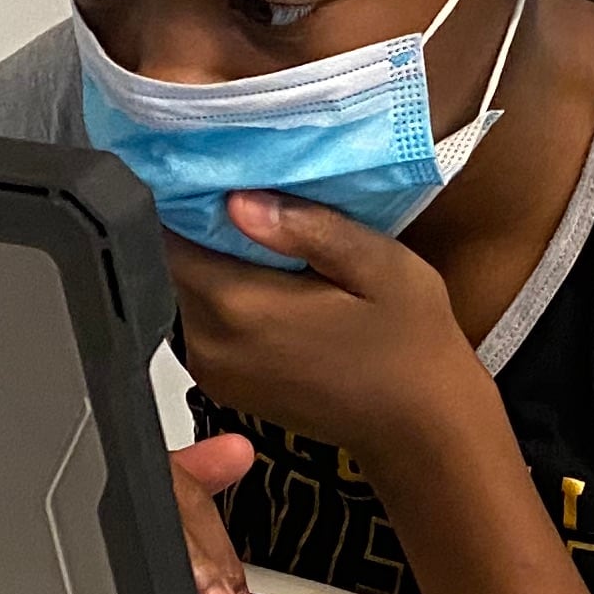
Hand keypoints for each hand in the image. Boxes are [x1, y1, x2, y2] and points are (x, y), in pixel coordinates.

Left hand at [171, 194, 593, 593]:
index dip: (189, 195)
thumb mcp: (378, 266)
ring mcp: (212, 369)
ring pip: (185, 291)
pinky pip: (202, 321)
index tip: (216, 163)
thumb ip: (307, 228)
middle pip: (173, 263)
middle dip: (201, 225)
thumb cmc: (412, 344)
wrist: (421, 430)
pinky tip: (269, 278)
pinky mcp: (222, 383)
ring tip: (261, 231)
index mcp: (242, 307)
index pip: (173, 235)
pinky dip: (224, 294)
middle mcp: (211, 343)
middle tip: (244, 187)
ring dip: (213, 260)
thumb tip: (237, 198)